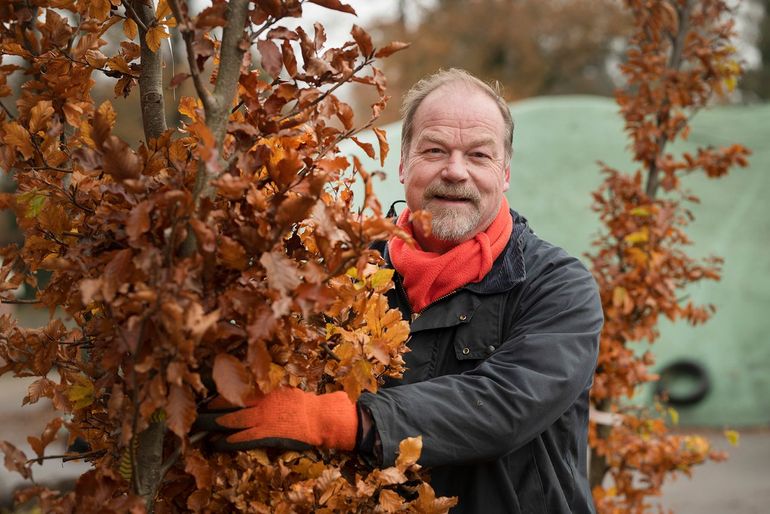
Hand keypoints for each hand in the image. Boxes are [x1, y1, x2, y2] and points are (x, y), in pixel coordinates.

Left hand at [195, 387, 357, 451]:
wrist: (319, 416)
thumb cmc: (305, 402)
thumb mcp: (285, 389)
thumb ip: (269, 389)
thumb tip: (256, 388)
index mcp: (266, 388)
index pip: (238, 387)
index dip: (222, 390)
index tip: (209, 391)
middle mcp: (261, 401)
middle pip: (232, 402)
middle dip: (215, 406)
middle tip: (200, 409)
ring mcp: (263, 417)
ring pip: (235, 419)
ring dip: (219, 423)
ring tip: (205, 426)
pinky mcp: (266, 432)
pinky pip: (245, 436)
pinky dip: (231, 439)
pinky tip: (221, 442)